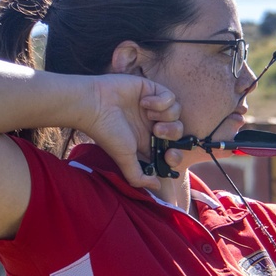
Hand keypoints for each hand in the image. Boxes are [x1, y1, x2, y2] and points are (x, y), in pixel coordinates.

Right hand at [78, 72, 184, 186]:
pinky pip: (171, 96)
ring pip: (177, 112)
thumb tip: (157, 186)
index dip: (176, 154)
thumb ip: (139, 177)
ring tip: (147, 115)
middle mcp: (152, 124)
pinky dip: (160, 101)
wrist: (96, 105)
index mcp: (148, 141)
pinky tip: (144, 102)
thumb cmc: (108, 133)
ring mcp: (153, 106)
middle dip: (172, 133)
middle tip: (156, 131)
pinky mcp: (151, 89)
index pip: (173, 149)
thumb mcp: (125, 160)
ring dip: (165, 115)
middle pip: (179, 131)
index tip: (168, 154)